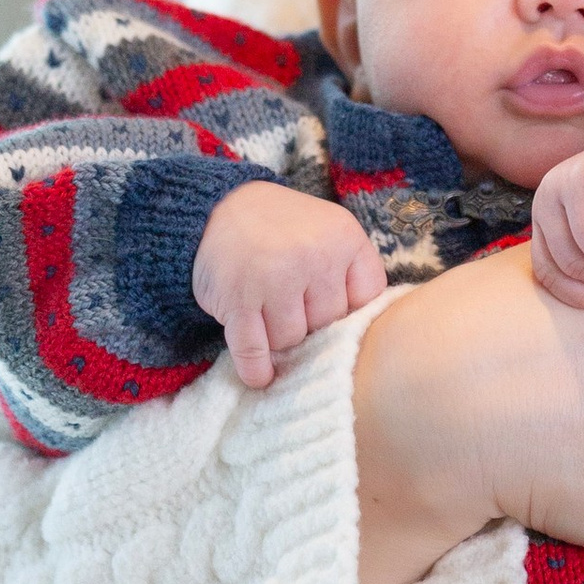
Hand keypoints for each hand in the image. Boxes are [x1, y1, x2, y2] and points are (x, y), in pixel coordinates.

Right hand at [192, 180, 386, 388]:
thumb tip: (361, 337)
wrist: (217, 207)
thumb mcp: (329, 231)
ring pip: (292, 340)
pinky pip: (254, 350)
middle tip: (290, 304)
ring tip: (267, 312)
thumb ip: (351, 274)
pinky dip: (256, 368)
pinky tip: (260, 376)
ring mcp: (275, 279)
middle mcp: (313, 256)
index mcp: (344, 237)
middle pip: (328, 325)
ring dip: (278, 336)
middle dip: (310, 323)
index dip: (349, 311)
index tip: (330, 307)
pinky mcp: (238, 300)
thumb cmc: (281, 230)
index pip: (366, 302)